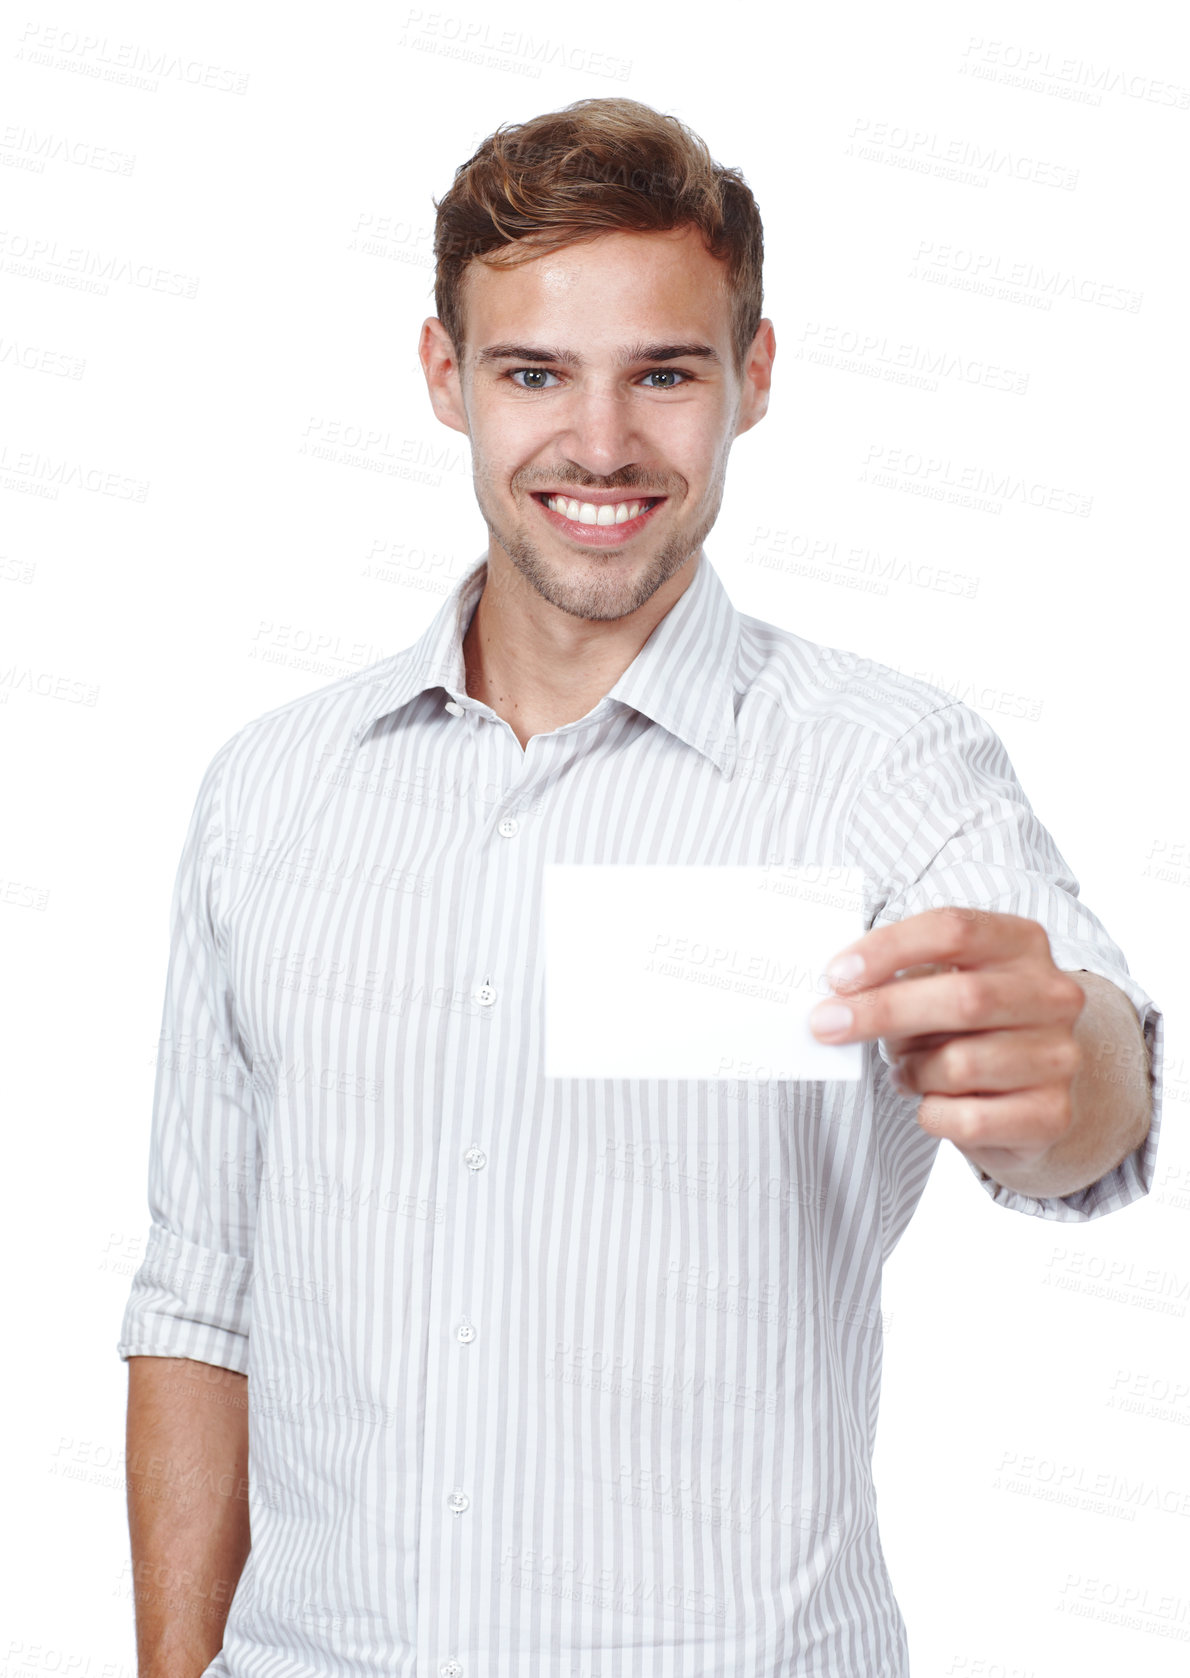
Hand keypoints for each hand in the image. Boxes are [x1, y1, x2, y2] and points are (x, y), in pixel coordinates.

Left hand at [809, 907, 1086, 1171]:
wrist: (1037, 1088)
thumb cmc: (971, 1027)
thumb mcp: (943, 985)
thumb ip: (902, 978)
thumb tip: (837, 997)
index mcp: (1022, 943)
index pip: (953, 929)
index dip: (889, 950)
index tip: (837, 976)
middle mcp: (1052, 995)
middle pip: (961, 997)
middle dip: (881, 1011)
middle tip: (825, 1025)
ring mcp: (1059, 1056)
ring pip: (960, 1065)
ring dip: (912, 1071)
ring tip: (906, 1071)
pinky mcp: (1052, 1114)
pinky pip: (969, 1119)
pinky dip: (933, 1114)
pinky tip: (934, 1103)